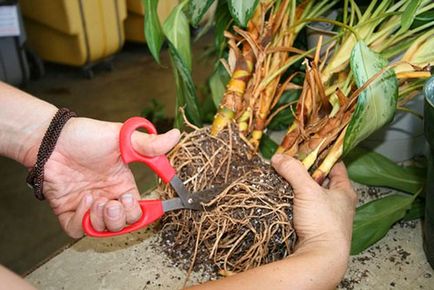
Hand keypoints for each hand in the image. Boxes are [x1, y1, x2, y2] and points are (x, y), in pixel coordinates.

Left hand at [30, 117, 179, 237]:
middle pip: (124, 224)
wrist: (52, 139)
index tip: (141, 203)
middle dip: (122, 218)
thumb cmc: (86, 136)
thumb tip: (176, 135)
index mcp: (122, 184)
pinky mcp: (68, 211)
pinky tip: (83, 200)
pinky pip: (78, 229)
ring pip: (103, 229)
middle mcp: (107, 197)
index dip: (142, 211)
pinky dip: (83, 221)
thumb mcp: (121, 138)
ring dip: (104, 219)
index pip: (139, 208)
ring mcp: (88, 206)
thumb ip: (148, 144)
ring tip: (97, 200)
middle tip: (114, 203)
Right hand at [271, 154, 356, 278]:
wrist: (320, 258)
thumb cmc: (323, 222)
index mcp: (345, 191)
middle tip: (290, 164)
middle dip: (306, 173)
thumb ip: (293, 171)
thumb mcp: (307, 190)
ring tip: (283, 180)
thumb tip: (277, 157)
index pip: (336, 166)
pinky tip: (284, 200)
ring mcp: (328, 218)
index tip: (308, 148)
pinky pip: (305, 210)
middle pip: (322, 181)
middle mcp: (339, 204)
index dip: (323, 155)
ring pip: (312, 196)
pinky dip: (295, 204)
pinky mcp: (316, 229)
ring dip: (299, 189)